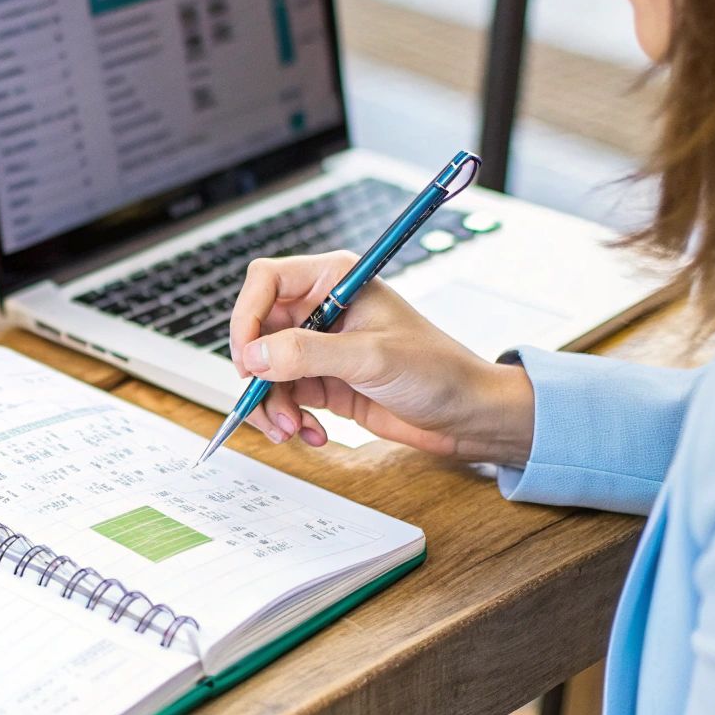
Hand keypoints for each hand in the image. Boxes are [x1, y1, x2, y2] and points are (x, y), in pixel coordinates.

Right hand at [228, 250, 534, 463]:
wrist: (467, 416)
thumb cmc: (438, 371)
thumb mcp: (371, 358)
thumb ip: (308, 354)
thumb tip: (254, 355)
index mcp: (335, 281)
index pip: (267, 282)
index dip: (247, 316)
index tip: (248, 356)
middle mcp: (322, 309)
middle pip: (258, 331)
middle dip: (259, 373)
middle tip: (266, 404)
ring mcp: (321, 347)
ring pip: (266, 370)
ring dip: (272, 404)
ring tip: (292, 430)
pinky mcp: (323, 380)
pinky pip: (285, 396)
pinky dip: (290, 418)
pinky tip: (313, 433)